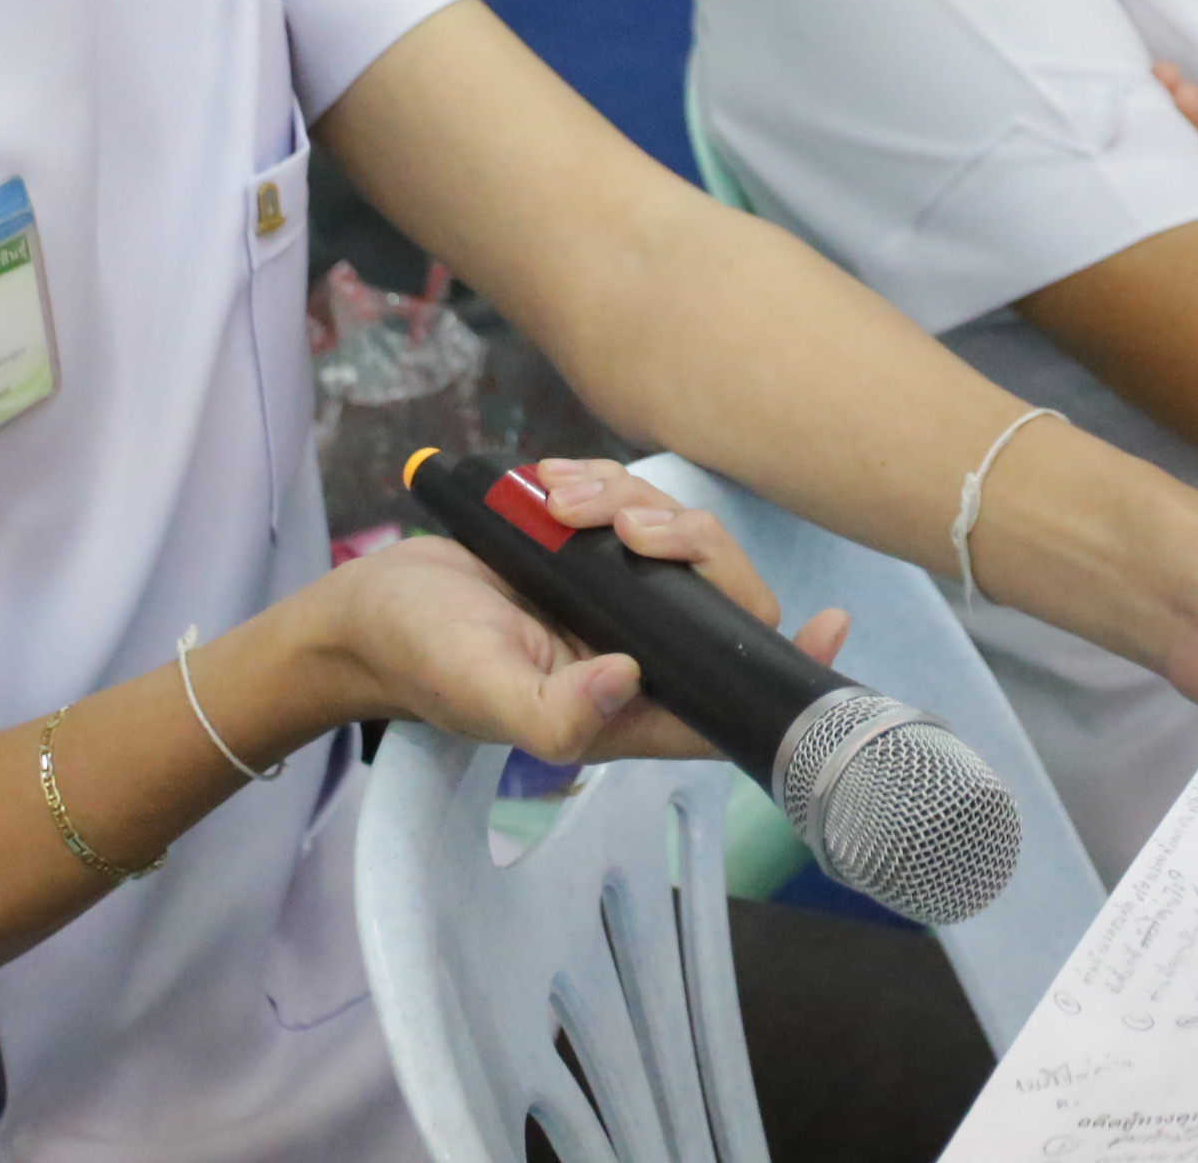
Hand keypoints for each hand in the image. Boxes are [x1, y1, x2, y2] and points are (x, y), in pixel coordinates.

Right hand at [302, 459, 848, 765]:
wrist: (368, 605)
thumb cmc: (423, 660)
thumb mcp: (484, 693)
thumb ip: (554, 715)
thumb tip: (628, 681)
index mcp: (626, 705)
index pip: (730, 695)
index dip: (785, 665)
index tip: (829, 622)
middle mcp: (634, 649)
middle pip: (717, 593)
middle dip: (684, 545)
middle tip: (621, 524)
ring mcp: (613, 593)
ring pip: (676, 537)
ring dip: (628, 502)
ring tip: (559, 502)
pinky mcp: (587, 546)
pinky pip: (629, 501)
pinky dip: (600, 481)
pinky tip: (553, 487)